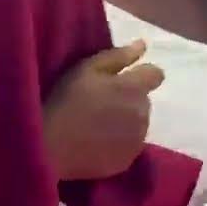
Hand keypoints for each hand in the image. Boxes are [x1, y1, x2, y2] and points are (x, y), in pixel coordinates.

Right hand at [42, 40, 163, 179]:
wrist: (50, 146)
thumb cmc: (66, 101)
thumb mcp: (86, 69)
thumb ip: (119, 56)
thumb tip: (143, 45)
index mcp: (134, 88)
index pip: (156, 74)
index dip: (142, 74)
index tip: (121, 80)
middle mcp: (143, 113)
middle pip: (144, 100)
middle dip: (129, 99)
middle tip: (100, 104)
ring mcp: (138, 139)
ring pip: (139, 122)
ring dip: (126, 120)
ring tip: (97, 124)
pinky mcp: (129, 159)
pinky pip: (131, 145)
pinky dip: (120, 142)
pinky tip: (97, 142)